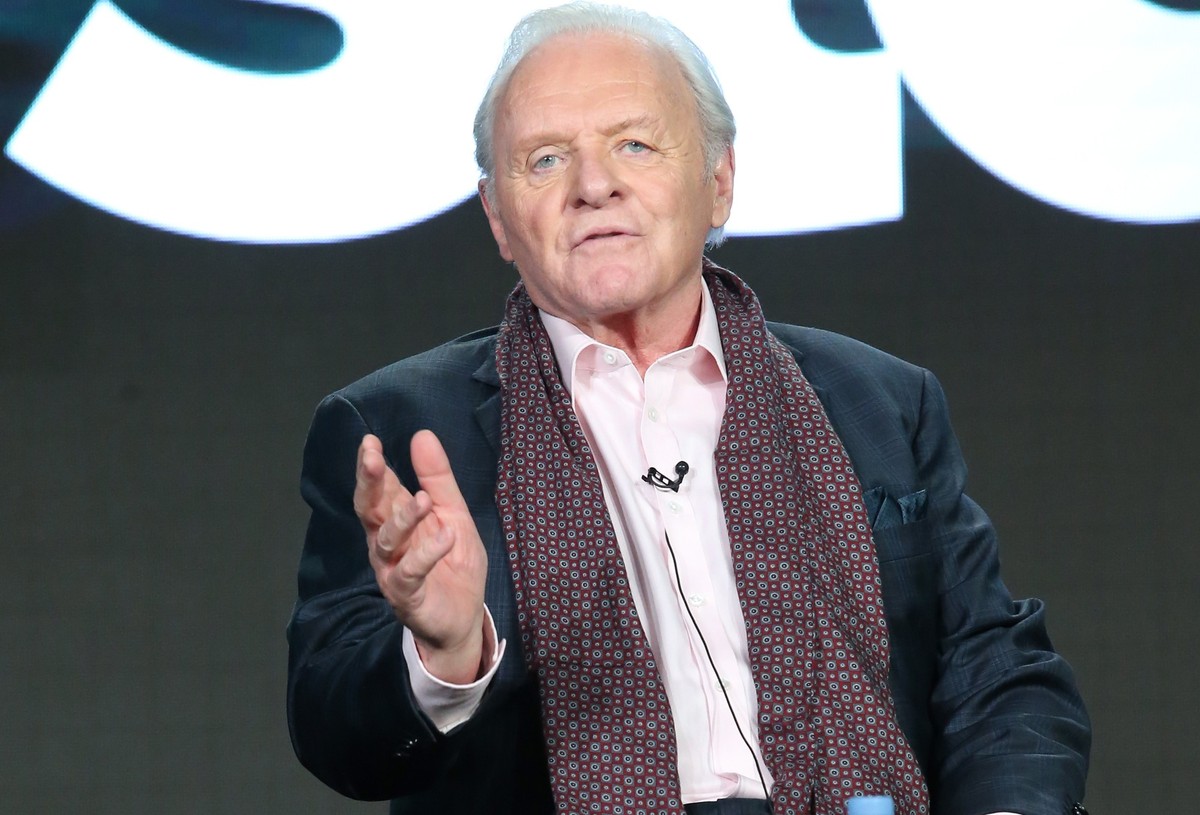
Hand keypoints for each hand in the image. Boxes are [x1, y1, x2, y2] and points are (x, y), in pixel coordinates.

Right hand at [354, 431, 487, 683]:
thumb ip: (438, 479)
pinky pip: (410, 572)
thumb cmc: (453, 562)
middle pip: (370, 510)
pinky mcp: (406, 595)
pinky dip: (428, 554)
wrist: (464, 617)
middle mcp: (386, 543)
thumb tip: (422, 435)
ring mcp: (393, 570)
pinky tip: (446, 537)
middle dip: (368, 484)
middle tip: (370, 458)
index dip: (373, 466)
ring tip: (423, 500)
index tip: (370, 441)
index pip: (379, 489)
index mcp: (396, 520)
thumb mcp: (453, 514)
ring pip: (387, 541)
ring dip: (404, 519)